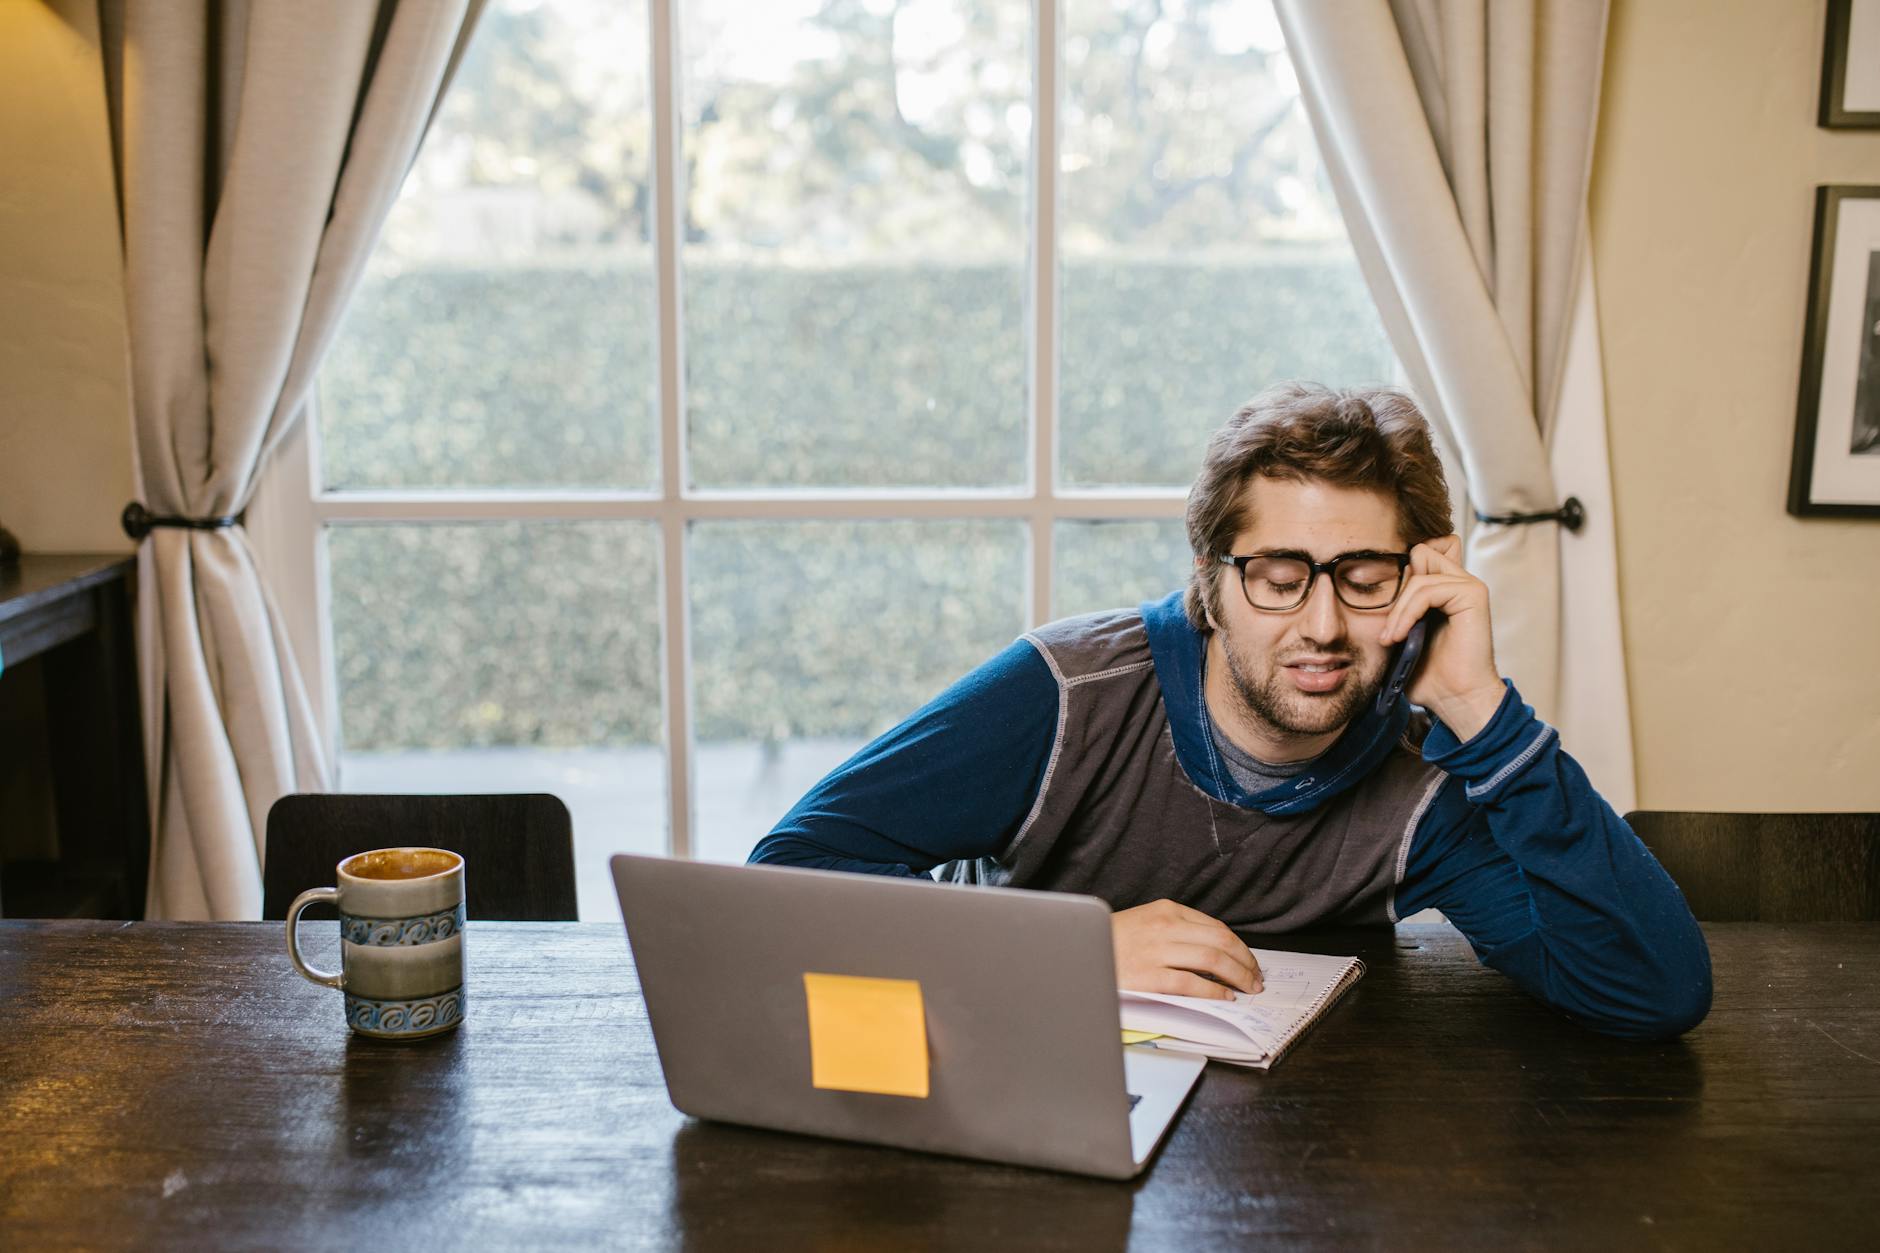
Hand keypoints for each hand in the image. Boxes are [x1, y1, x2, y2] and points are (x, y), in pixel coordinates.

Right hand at [1111, 899, 1261, 999]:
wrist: (1077, 951)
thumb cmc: (1112, 942)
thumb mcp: (1145, 922)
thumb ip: (1177, 930)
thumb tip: (1216, 952)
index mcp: (1166, 910)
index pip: (1217, 928)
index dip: (1240, 948)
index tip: (1250, 962)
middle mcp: (1164, 926)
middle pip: (1221, 942)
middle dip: (1246, 963)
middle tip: (1256, 979)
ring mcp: (1156, 951)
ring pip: (1212, 960)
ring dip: (1237, 977)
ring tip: (1247, 989)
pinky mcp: (1148, 976)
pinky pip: (1191, 983)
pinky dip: (1213, 991)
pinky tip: (1224, 998)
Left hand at [1378, 534, 1504, 740]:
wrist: (1455, 699)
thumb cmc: (1428, 674)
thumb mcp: (1399, 637)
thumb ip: (1392, 611)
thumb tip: (1361, 587)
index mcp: (1443, 588)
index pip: (1415, 555)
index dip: (1395, 576)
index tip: (1381, 614)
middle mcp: (1458, 581)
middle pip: (1418, 553)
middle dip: (1397, 589)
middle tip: (1389, 627)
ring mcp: (1467, 585)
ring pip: (1418, 572)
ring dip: (1398, 608)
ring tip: (1391, 639)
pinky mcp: (1473, 594)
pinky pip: (1427, 589)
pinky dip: (1407, 613)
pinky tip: (1400, 636)